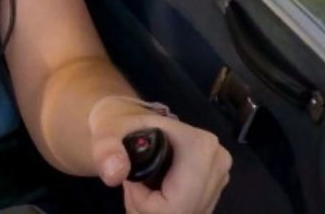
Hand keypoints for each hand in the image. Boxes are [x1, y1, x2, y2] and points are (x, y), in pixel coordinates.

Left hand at [89, 97, 231, 212]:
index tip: (131, 181)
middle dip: (150, 208)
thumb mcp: (105, 131)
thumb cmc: (120, 124)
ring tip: (140, 186)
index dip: (146, 202)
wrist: (130, 120)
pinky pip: (191, 213)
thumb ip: (106, 150)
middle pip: (184, 212)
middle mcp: (218, 163)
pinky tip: (153, 192)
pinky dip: (166, 209)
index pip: (177, 204)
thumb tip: (114, 174)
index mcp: (201, 146)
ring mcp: (219, 178)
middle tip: (132, 186)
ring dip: (157, 210)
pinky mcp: (214, 190)